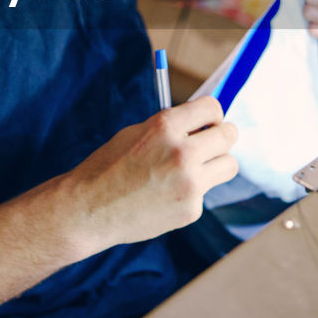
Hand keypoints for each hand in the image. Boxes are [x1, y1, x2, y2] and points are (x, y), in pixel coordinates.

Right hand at [66, 96, 237, 251]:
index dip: (212, 113)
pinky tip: (167, 195)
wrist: (89, 209)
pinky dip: (192, 192)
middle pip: (228, 135)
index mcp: (166, 126)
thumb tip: (203, 122)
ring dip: (216, 164)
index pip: (212, 108)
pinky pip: (205, 192)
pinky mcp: (191, 209)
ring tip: (194, 168)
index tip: (210, 120)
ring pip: (228, 165)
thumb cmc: (108, 167)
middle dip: (221, 135)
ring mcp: (189, 183)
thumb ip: (171, 127)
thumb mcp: (136, 133)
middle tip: (212, 141)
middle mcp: (182, 152)